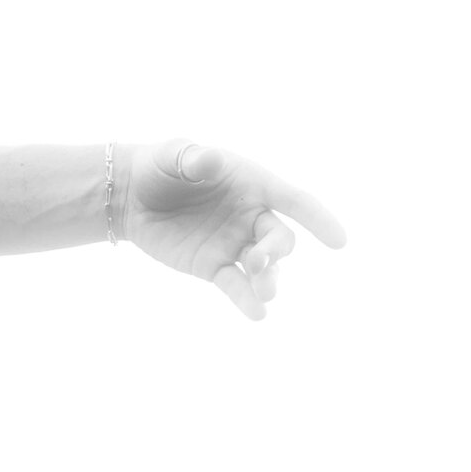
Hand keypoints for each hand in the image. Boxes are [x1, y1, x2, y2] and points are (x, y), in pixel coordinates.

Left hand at [121, 139, 346, 320]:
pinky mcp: (213, 265)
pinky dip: (247, 300)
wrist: (130, 194)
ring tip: (265, 294)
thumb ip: (195, 160)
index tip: (340, 241)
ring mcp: (234, 243)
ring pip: (264, 266)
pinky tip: (257, 314)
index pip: (293, 200)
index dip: (318, 218)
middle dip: (275, 252)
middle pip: (279, 238)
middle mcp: (250, 216)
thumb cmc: (159, 166)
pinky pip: (236, 285)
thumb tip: (213, 160)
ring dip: (269, 280)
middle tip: (257, 263)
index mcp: (251, 183)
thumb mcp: (173, 156)